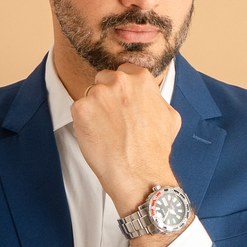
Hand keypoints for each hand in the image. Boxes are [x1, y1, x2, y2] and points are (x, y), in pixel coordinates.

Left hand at [69, 64, 181, 216]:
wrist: (139, 175)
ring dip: (94, 110)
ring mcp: (98, 94)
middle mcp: (120, 81)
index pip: (123, 72)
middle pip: (103, 80)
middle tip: (114, 121)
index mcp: (141, 78)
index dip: (121, 90)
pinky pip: (77, 111)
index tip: (123, 105)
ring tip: (107, 132)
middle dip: (106, 97)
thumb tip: (150, 95)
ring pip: (89, 96)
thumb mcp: (169, 116)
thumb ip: (155, 98)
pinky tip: (97, 137)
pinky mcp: (81, 109)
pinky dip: (83, 123)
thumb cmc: (156, 150)